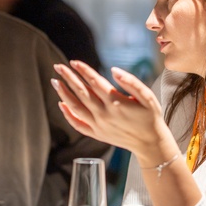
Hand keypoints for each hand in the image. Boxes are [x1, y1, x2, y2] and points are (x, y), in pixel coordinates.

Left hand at [52, 62, 174, 164]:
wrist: (150, 143)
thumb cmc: (150, 117)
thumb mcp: (147, 97)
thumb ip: (131, 82)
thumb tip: (113, 70)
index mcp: (115, 102)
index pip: (94, 82)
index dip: (83, 70)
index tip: (73, 62)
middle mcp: (103, 114)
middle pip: (81, 92)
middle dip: (68, 78)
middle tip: (58, 66)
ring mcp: (98, 125)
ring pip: (75, 107)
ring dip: (63, 94)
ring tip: (55, 82)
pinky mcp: (96, 134)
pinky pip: (77, 124)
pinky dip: (67, 115)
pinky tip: (61, 105)